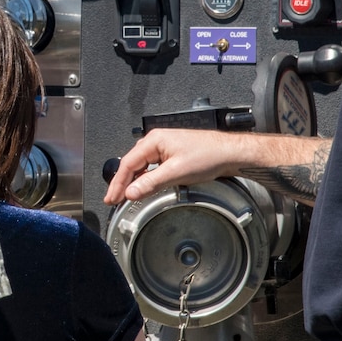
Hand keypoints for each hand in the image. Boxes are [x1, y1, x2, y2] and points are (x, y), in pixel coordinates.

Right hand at [103, 129, 238, 204]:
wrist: (229, 153)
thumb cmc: (209, 155)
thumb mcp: (176, 172)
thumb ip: (150, 183)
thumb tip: (131, 192)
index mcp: (154, 141)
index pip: (128, 164)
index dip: (118, 183)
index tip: (112, 197)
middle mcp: (156, 141)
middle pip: (132, 164)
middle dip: (122, 183)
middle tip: (114, 200)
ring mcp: (164, 147)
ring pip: (141, 166)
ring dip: (133, 181)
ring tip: (125, 196)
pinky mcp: (172, 155)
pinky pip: (152, 167)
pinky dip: (145, 178)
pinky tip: (144, 188)